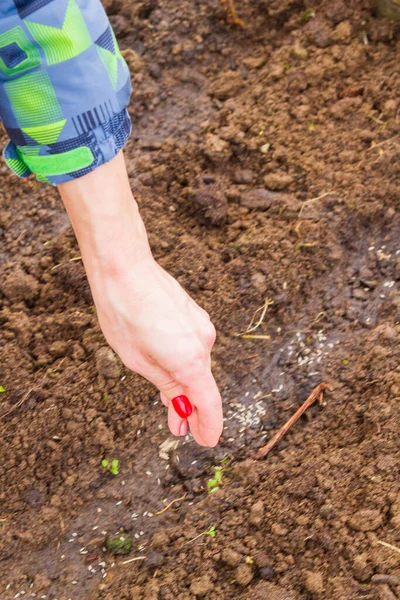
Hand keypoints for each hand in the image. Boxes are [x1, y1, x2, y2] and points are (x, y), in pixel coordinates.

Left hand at [93, 256, 221, 446]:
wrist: (125, 267)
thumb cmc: (124, 313)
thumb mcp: (137, 360)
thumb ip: (165, 385)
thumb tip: (180, 406)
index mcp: (191, 360)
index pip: (209, 403)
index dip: (209, 426)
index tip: (207, 443)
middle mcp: (204, 343)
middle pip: (202, 385)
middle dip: (190, 410)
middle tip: (178, 432)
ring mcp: (202, 326)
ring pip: (197, 365)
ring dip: (186, 386)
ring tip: (169, 406)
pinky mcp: (195, 316)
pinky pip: (193, 348)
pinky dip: (184, 364)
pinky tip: (170, 371)